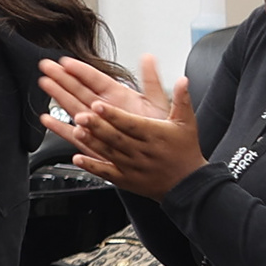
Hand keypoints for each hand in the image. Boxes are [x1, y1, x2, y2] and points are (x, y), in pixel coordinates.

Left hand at [44, 52, 205, 199]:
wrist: (189, 185)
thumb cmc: (185, 150)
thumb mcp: (186, 123)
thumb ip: (182, 100)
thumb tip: (183, 79)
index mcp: (154, 135)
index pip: (131, 123)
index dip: (114, 114)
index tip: (98, 104)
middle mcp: (142, 151)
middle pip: (116, 137)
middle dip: (97, 126)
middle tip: (81, 115)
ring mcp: (132, 166)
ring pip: (108, 153)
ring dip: (90, 142)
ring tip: (76, 129)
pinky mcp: (126, 180)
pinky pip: (106, 173)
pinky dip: (91, 165)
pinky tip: (76, 158)